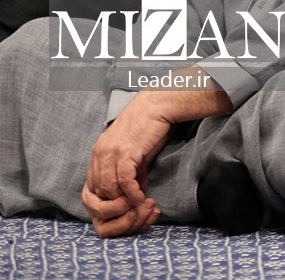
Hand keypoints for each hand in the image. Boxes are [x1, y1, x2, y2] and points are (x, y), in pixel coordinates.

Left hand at [84, 93, 171, 229]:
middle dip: (114, 206)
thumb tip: (136, 192)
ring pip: (109, 188)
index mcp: (99, 153)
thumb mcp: (136, 151)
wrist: (158, 105)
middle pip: (98, 191)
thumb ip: (132, 171)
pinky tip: (142, 198)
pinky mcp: (125, 152)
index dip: (107, 201)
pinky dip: (132, 193)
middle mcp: (100, 153)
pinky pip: (124, 181)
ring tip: (137, 207)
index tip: (124, 207)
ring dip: (123, 202)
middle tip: (131, 212)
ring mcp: (111, 153)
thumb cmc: (150, 126)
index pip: (93, 186)